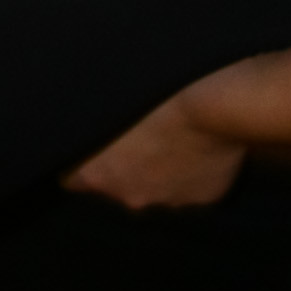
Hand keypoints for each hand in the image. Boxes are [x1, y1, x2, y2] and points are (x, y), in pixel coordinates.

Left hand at [63, 91, 245, 209]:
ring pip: (158, 185)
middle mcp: (130, 196)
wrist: (218, 103)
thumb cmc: (157, 89)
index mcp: (98, 174)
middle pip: (118, 184)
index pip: (72, 179)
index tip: (88, 144)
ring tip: (173, 133)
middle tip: (139, 129)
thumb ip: (93, 120)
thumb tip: (86, 118)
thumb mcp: (111, 97)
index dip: (80, 160)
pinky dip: (193, 169)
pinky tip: (199, 142)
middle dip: (125, 163)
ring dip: (160, 166)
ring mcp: (170, 200)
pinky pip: (193, 184)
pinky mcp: (205, 198)